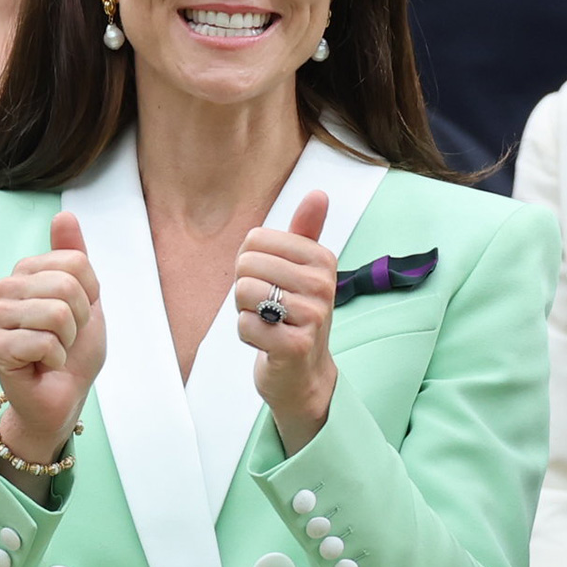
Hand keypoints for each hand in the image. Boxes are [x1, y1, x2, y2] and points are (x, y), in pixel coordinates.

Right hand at [0, 212, 104, 470]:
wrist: (62, 395)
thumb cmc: (73, 350)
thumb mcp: (86, 299)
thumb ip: (74, 257)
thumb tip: (64, 215)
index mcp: (27, 272)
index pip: (75, 262)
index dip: (90, 294)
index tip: (79, 315)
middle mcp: (5, 288)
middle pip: (65, 285)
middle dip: (79, 319)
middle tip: (66, 338)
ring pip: (55, 313)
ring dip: (67, 341)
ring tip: (54, 350)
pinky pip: (41, 341)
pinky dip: (54, 358)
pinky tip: (42, 365)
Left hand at [235, 190, 337, 455]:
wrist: (303, 373)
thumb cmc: (295, 315)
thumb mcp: (303, 270)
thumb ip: (306, 231)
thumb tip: (319, 194)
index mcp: (322, 258)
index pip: (255, 240)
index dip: (249, 263)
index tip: (270, 283)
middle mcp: (323, 284)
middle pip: (246, 265)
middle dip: (244, 289)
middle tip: (266, 308)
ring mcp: (312, 316)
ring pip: (244, 293)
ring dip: (245, 312)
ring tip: (267, 323)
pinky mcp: (296, 346)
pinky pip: (245, 325)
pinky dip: (247, 334)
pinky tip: (267, 342)